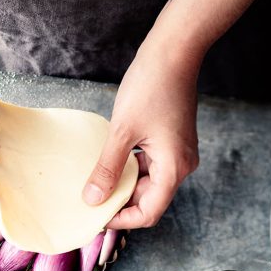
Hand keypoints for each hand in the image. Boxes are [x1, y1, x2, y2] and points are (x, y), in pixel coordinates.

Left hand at [82, 41, 199, 228]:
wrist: (174, 50)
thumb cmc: (151, 86)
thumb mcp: (122, 132)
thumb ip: (107, 169)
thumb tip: (92, 199)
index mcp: (173, 168)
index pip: (149, 212)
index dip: (122, 220)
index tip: (96, 217)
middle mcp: (180, 166)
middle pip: (148, 200)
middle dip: (120, 203)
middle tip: (89, 201)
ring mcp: (177, 154)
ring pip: (146, 183)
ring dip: (122, 186)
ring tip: (95, 184)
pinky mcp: (170, 143)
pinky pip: (148, 167)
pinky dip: (129, 170)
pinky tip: (109, 164)